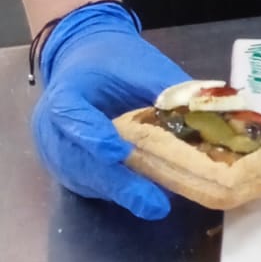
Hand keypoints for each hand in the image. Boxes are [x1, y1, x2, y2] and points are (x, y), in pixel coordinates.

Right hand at [32, 1, 181, 218]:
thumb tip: (209, 114)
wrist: (83, 57)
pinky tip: (140, 195)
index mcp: (66, 90)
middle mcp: (50, 125)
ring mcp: (54, 149)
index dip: (94, 137)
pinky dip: (113, 190)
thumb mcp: (142, 65)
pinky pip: (87, 182)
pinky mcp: (64, 165)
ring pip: (83, 177)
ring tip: (153, 203)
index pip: (71, 114)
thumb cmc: (114, 58)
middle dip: (117, 183)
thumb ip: (169, 90)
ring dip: (118, 191)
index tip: (120, 153)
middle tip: (153, 204)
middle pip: (78, 159)